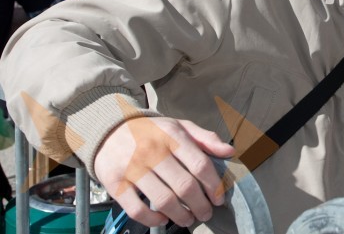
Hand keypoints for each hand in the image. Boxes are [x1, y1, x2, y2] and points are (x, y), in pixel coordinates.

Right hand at [93, 117, 234, 227]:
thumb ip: (205, 138)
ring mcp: (132, 168)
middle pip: (184, 186)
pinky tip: (163, 219)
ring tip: (189, 219)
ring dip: (181, 215)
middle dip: (200, 205)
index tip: (219, 198)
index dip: (214, 186)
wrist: (109, 130)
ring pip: (163, 200)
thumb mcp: (179, 126)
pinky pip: (137, 209)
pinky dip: (153, 220)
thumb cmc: (152, 131)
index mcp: (172, 136)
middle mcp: (152, 151)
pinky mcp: (115, 183)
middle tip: (206, 213)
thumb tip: (230, 151)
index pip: (200, 165)